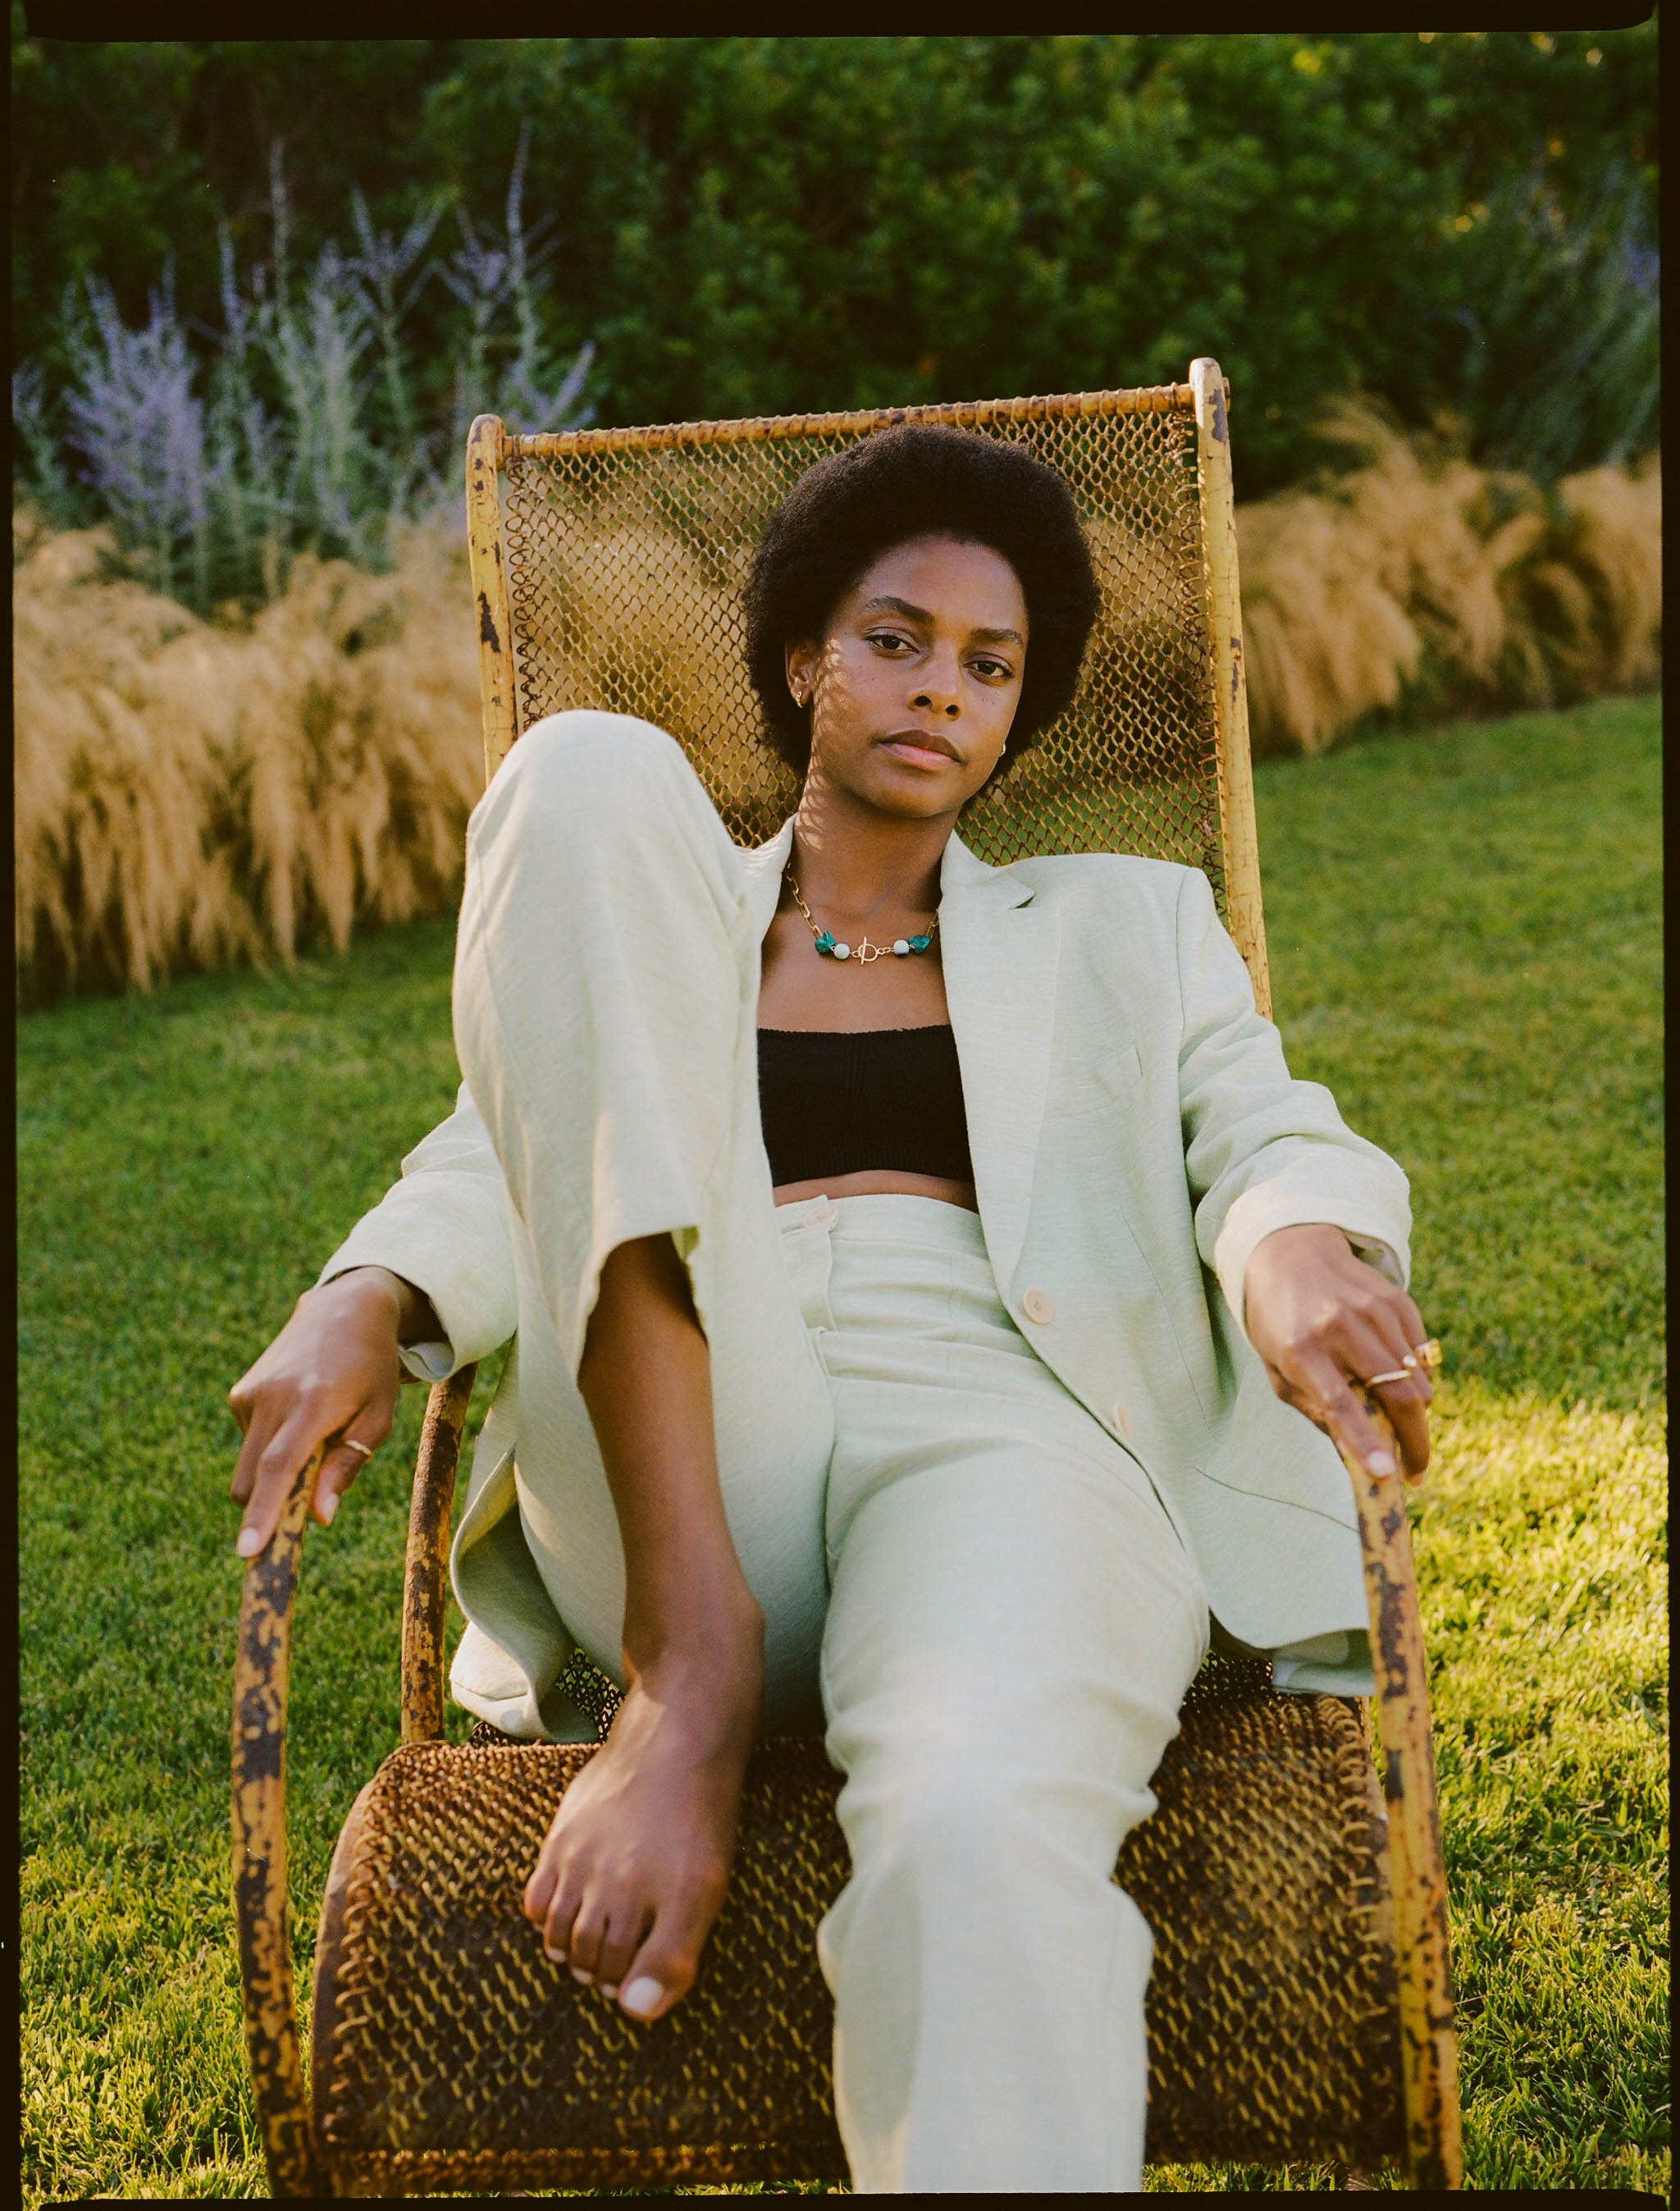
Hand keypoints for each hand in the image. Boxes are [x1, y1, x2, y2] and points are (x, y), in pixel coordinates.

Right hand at [227, 1266, 420, 1554]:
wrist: (344, 1311)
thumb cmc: (371, 1370)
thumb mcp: (378, 1417)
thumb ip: (347, 1466)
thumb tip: (319, 1517)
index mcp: (313, 1404)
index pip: (280, 1467)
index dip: (263, 1513)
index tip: (247, 1551)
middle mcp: (274, 1397)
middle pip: (253, 1480)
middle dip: (268, 1508)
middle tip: (304, 1508)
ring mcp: (250, 1393)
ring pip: (250, 1467)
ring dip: (277, 1473)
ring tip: (316, 1435)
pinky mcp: (239, 1393)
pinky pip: (250, 1445)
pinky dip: (271, 1448)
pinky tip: (299, 1416)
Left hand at [1243, 1223, 1432, 1483]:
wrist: (1291, 1253)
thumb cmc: (1279, 1324)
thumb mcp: (1280, 1371)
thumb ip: (1317, 1412)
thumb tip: (1362, 1460)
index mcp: (1302, 1351)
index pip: (1340, 1405)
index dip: (1366, 1443)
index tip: (1388, 1474)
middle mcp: (1340, 1328)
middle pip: (1396, 1395)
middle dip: (1414, 1442)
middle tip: (1416, 1470)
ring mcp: (1373, 1311)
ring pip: (1418, 1379)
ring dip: (1418, 1414)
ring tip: (1401, 1422)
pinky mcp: (1396, 1300)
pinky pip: (1423, 1355)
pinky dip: (1419, 1379)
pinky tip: (1398, 1379)